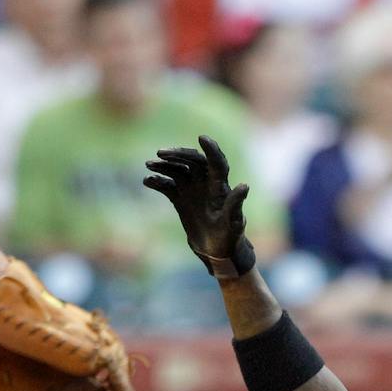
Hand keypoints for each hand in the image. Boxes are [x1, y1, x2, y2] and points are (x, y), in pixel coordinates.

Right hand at [143, 135, 255, 278]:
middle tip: (160, 153)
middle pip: (192, 161)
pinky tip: (147, 181)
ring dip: (164, 165)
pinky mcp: (181, 199)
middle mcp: (206, 184)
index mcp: (220, 188)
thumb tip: (244, 186)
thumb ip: (236, 205)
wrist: (217, 252)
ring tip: (149, 165)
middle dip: (178, 154)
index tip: (202, 137)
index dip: (211, 149)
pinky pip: (168, 185)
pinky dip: (158, 181)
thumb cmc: (229, 239)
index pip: (217, 163)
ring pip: (177, 170)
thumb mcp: (232, 224)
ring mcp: (192, 190)